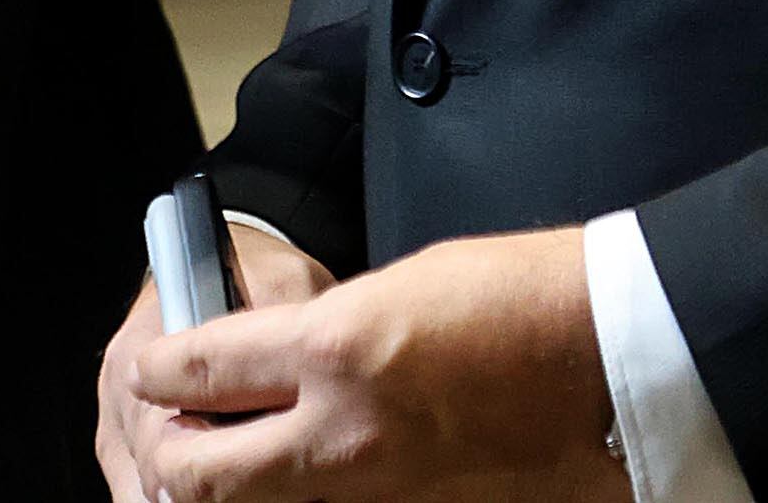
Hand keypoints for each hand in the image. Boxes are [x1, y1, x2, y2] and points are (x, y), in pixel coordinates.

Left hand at [120, 228, 625, 502]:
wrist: (615, 356)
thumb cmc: (521, 298)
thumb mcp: (402, 286)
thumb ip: (332, 337)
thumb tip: (286, 367)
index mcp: (335, 348)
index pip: (200, 370)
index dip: (160, 371)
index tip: (152, 370)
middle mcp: (342, 433)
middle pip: (202, 472)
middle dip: (173, 455)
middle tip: (178, 435)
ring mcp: (380, 493)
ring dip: (244, 486)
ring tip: (245, 462)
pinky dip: (318, 497)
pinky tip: (329, 476)